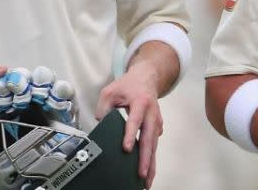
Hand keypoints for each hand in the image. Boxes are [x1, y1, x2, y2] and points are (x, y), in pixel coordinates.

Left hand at [96, 62, 162, 187]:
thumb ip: (103, 108)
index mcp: (140, 102)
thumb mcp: (110, 91)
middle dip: (145, 158)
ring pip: (154, 146)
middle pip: (149, 138)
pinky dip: (151, 160)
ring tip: (146, 181)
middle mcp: (152, 114)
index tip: (126, 148)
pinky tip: (147, 172)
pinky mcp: (157, 129)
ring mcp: (156, 122)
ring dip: (150, 164)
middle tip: (140, 174)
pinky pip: (154, 146)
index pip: (135, 121)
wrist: (147, 78)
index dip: (130, 134)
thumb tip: (100, 126)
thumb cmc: (129, 85)